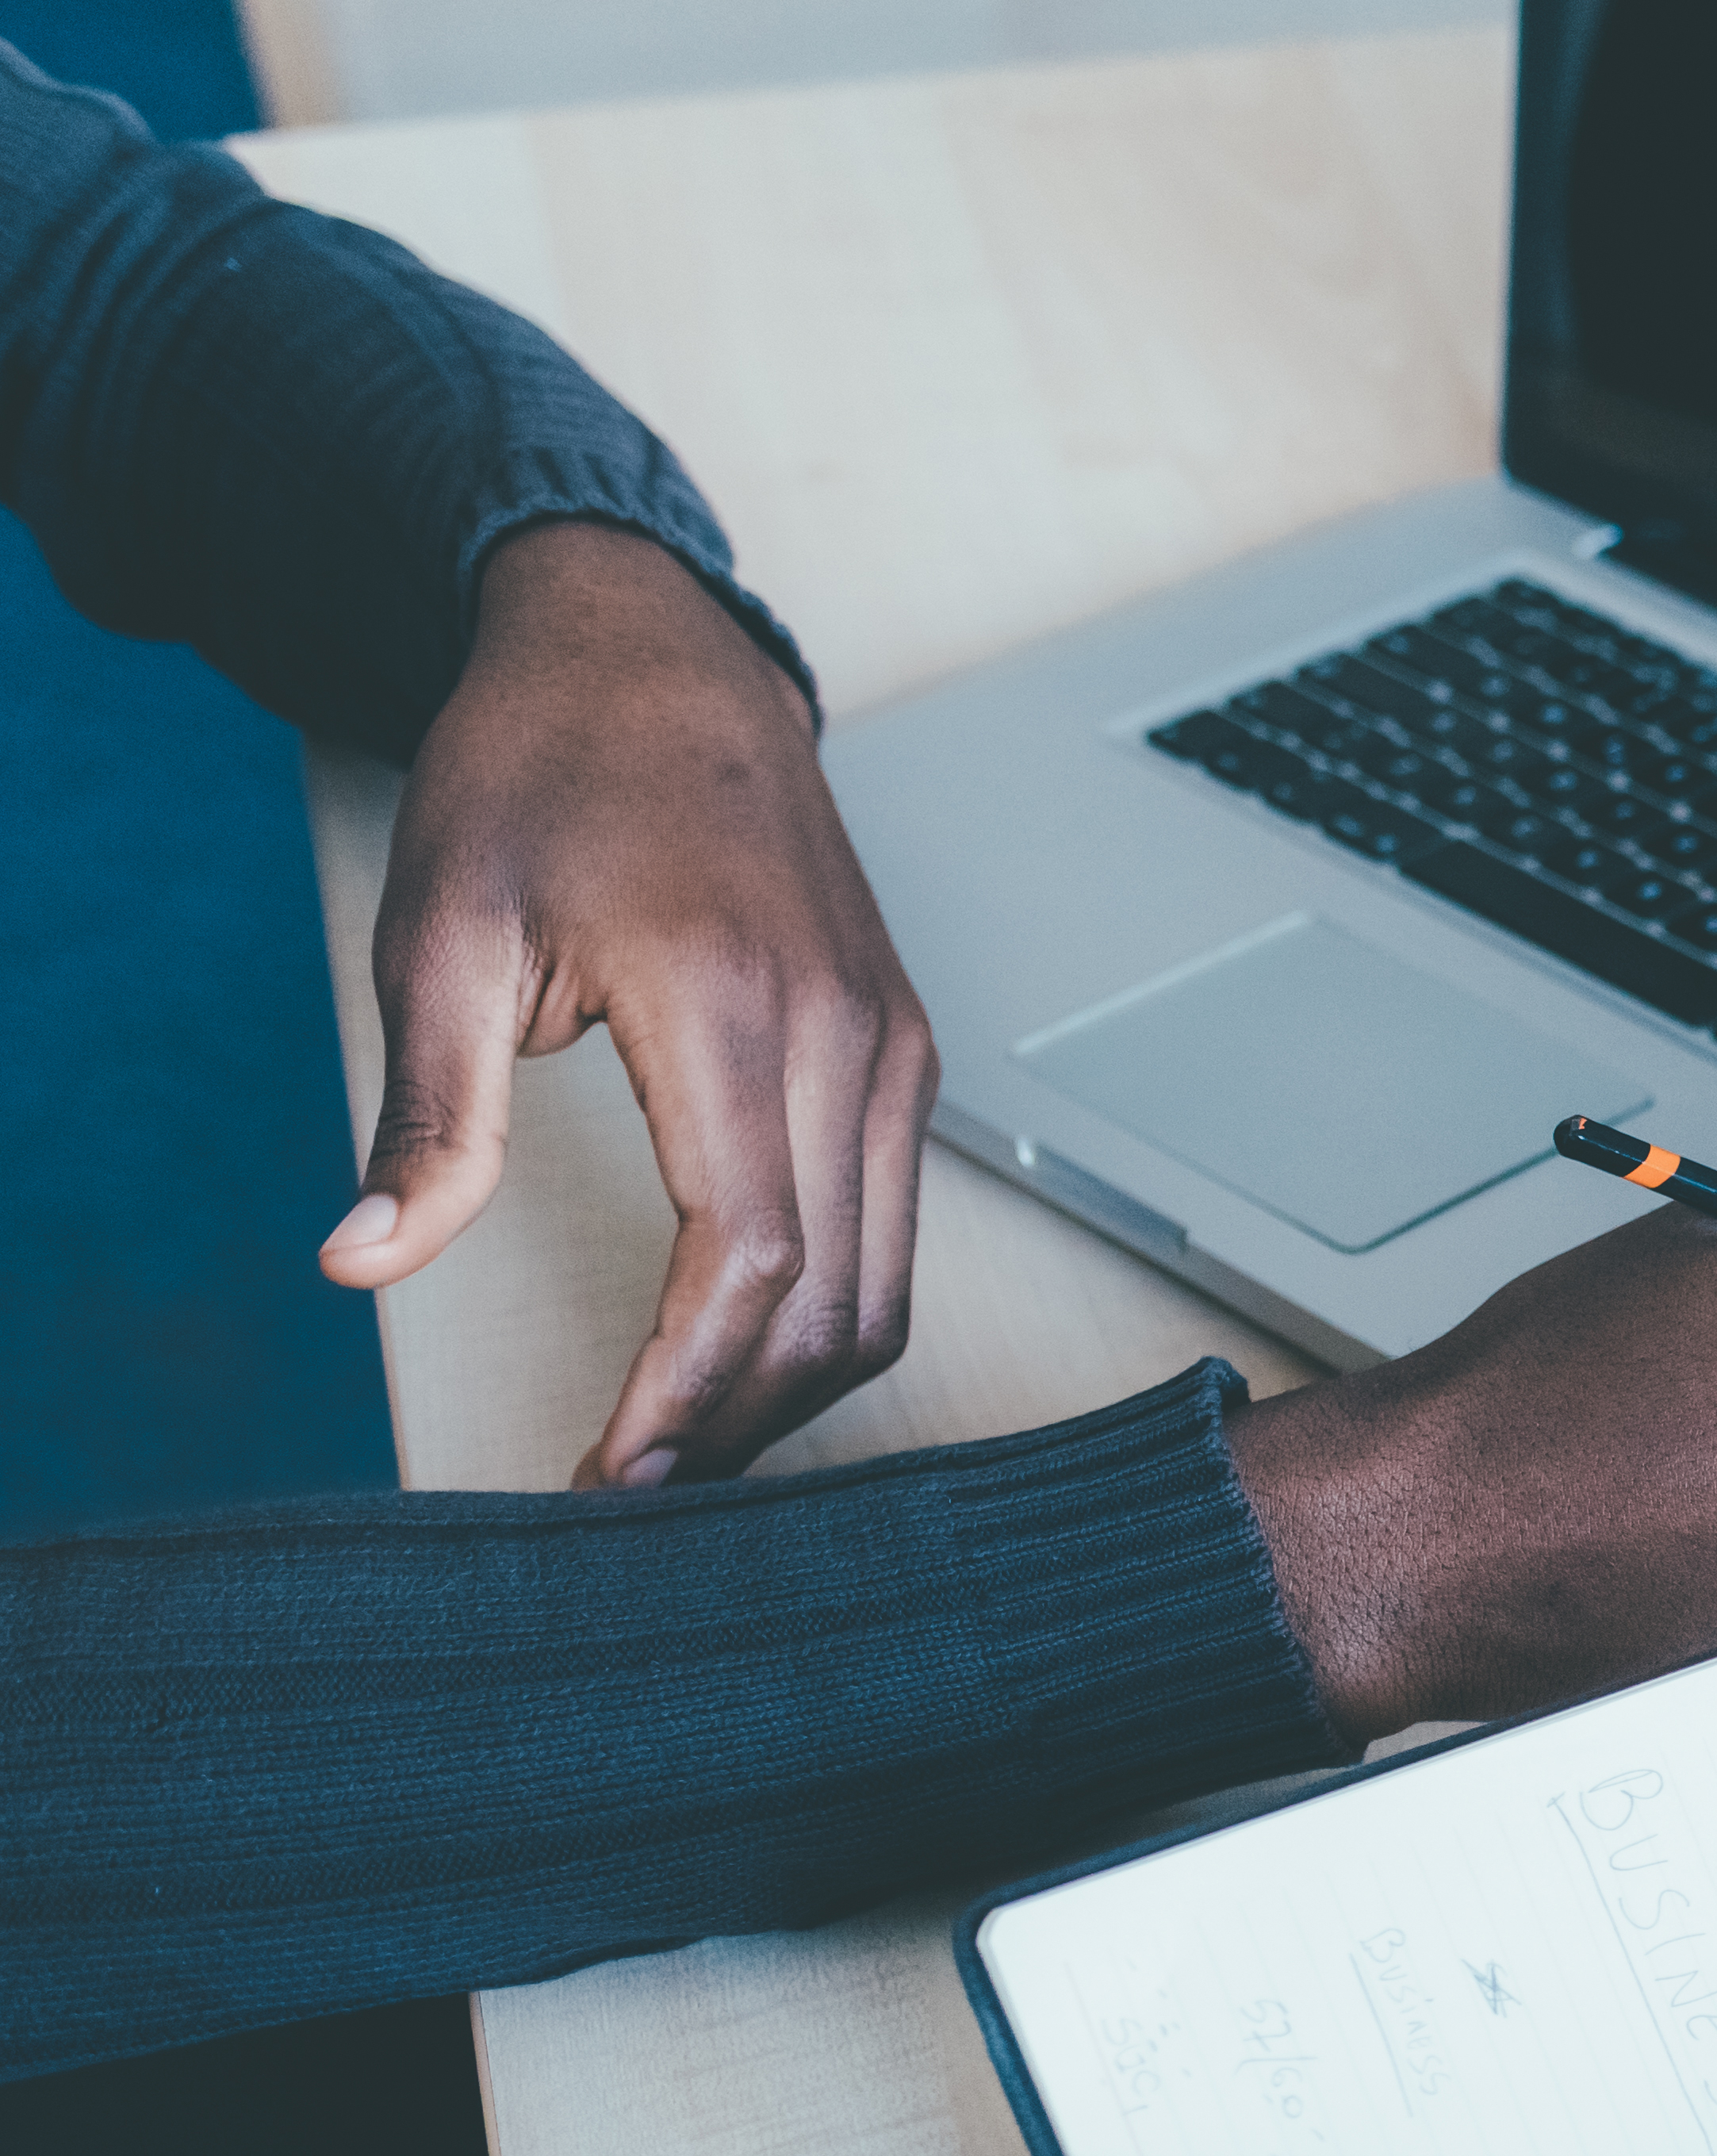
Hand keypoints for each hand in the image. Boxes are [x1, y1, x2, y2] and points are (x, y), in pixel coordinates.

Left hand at [332, 522, 937, 1489]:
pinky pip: (895, 1231)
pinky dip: (827, 1319)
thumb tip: (362, 1257)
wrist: (657, 652)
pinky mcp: (907, 1055)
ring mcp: (896, 1048)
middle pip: (833, 1300)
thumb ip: (426, 1111)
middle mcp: (848, 1034)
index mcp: (734, 1002)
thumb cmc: (540, 770)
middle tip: (627, 1494)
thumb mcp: (443, 927)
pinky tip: (737, 1350)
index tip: (612, 1473)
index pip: (748, 1253)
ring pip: (885, 1285)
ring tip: (679, 1444)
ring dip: (790, 1390)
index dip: (686, 1389)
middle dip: (735, 1424)